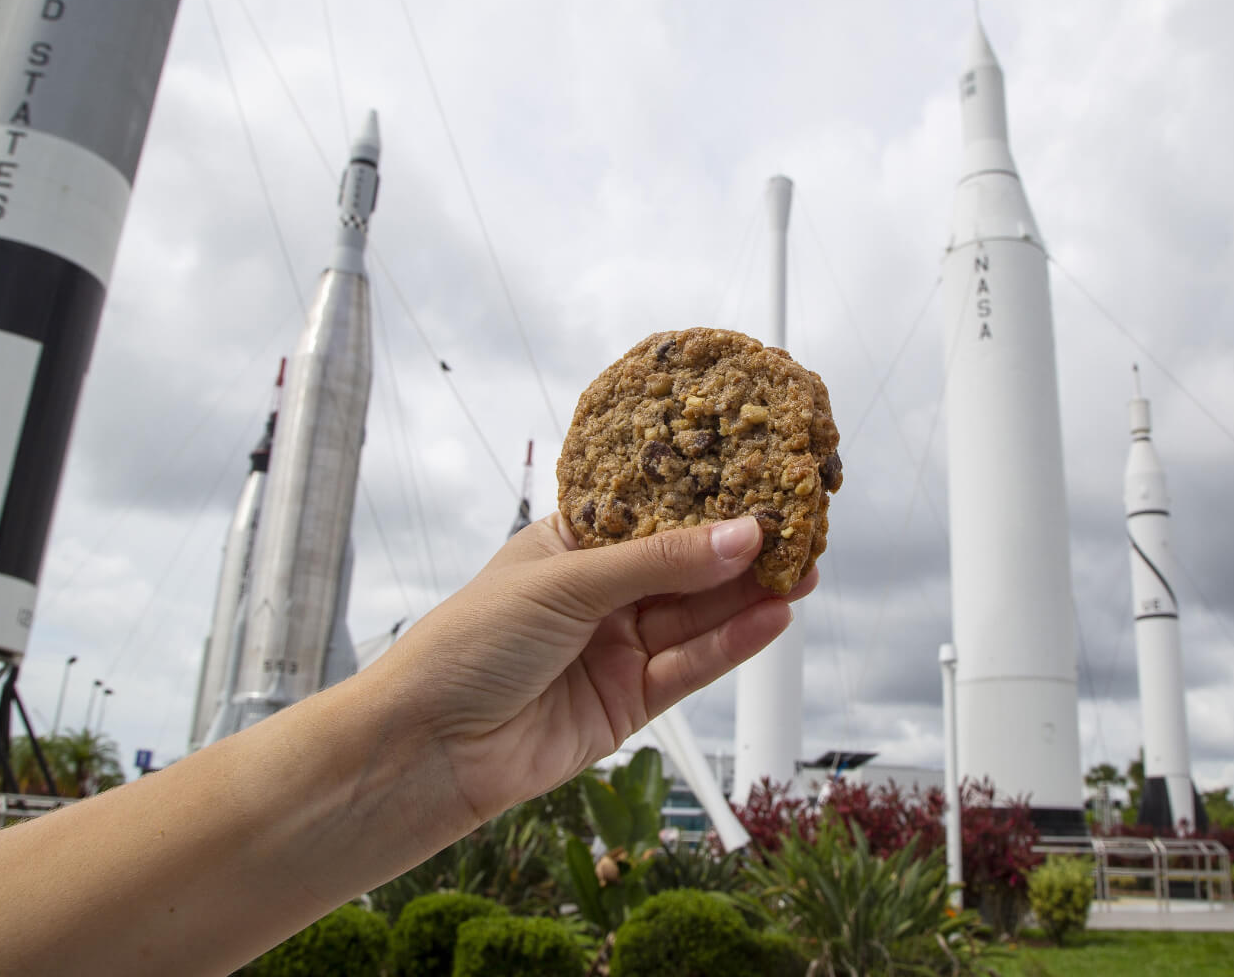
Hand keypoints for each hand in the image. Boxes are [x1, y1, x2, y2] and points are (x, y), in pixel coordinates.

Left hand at [382, 513, 816, 821]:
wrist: (430, 748)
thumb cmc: (470, 644)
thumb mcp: (567, 583)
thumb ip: (659, 563)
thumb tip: (741, 536)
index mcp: (570, 545)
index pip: (650, 514)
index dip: (704, 502)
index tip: (759, 484)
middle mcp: (597, 594)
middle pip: (682, 567)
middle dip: (739, 551)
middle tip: (800, 529)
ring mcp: (614, 648)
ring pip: (694, 617)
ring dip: (747, 596)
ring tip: (803, 570)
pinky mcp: (630, 702)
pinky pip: (690, 667)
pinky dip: (731, 644)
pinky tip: (772, 618)